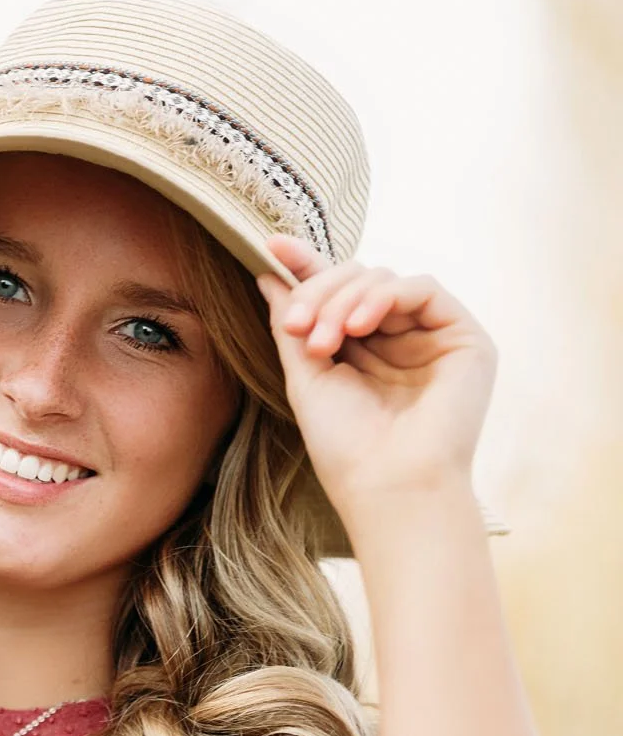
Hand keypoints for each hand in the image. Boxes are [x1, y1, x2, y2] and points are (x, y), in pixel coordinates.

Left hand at [255, 233, 497, 533]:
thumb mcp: (306, 376)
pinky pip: (421, 288)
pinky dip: (384, 297)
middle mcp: (401, 341)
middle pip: (359, 280)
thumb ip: (293, 323)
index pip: (339, 295)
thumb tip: (270, 273)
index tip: (272, 246)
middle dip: (320, 293)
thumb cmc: (346, 448)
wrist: (390, 489)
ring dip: (344, 301)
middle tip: (296, 326)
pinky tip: (358, 327)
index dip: (308, 266)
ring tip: (322, 341)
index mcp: (366, 352)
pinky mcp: (466, 338)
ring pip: (384, 280)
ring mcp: (434, 338)